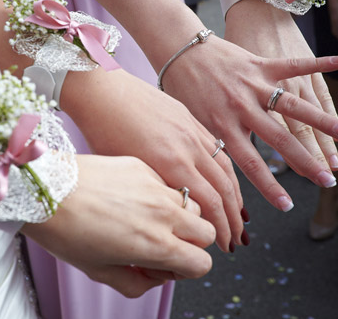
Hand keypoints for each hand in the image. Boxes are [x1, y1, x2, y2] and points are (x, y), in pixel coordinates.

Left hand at [22, 155, 214, 297]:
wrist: (44, 191)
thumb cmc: (65, 230)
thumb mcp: (99, 271)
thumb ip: (136, 283)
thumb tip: (154, 277)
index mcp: (155, 244)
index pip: (202, 263)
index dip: (187, 270)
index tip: (167, 266)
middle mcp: (162, 213)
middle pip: (207, 231)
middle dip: (192, 242)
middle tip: (163, 243)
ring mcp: (154, 186)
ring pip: (192, 204)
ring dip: (180, 216)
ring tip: (150, 218)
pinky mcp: (141, 167)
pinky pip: (167, 183)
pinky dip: (160, 194)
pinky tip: (133, 198)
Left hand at [61, 69, 243, 251]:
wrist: (99, 89)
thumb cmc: (100, 131)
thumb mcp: (123, 172)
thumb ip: (152, 196)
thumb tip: (170, 219)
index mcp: (170, 164)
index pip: (210, 206)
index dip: (220, 230)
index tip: (223, 247)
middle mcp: (188, 147)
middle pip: (224, 190)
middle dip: (233, 220)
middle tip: (235, 241)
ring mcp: (191, 130)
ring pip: (226, 169)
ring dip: (235, 197)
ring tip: (237, 218)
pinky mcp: (189, 117)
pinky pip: (218, 148)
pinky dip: (227, 171)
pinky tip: (226, 184)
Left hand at [161, 33, 337, 211]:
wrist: (178, 50)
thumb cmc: (182, 90)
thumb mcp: (192, 123)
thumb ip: (212, 146)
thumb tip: (220, 179)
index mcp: (222, 126)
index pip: (250, 163)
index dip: (269, 187)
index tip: (288, 206)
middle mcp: (241, 108)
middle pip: (280, 139)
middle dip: (306, 162)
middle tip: (328, 180)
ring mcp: (253, 85)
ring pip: (293, 106)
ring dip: (321, 120)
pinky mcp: (260, 63)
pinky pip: (292, 64)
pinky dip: (317, 62)